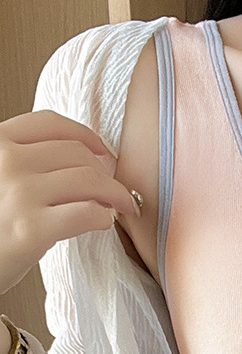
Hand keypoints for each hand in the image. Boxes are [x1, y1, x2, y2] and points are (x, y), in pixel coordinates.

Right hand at [0, 110, 139, 294]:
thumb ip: (23, 161)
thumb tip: (83, 160)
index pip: (50, 124)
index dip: (85, 135)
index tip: (102, 150)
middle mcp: (7, 161)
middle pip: (76, 153)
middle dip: (105, 172)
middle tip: (114, 190)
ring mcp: (19, 193)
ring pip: (89, 180)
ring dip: (115, 194)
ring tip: (119, 206)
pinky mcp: (31, 229)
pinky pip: (87, 213)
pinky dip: (104, 217)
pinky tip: (102, 222)